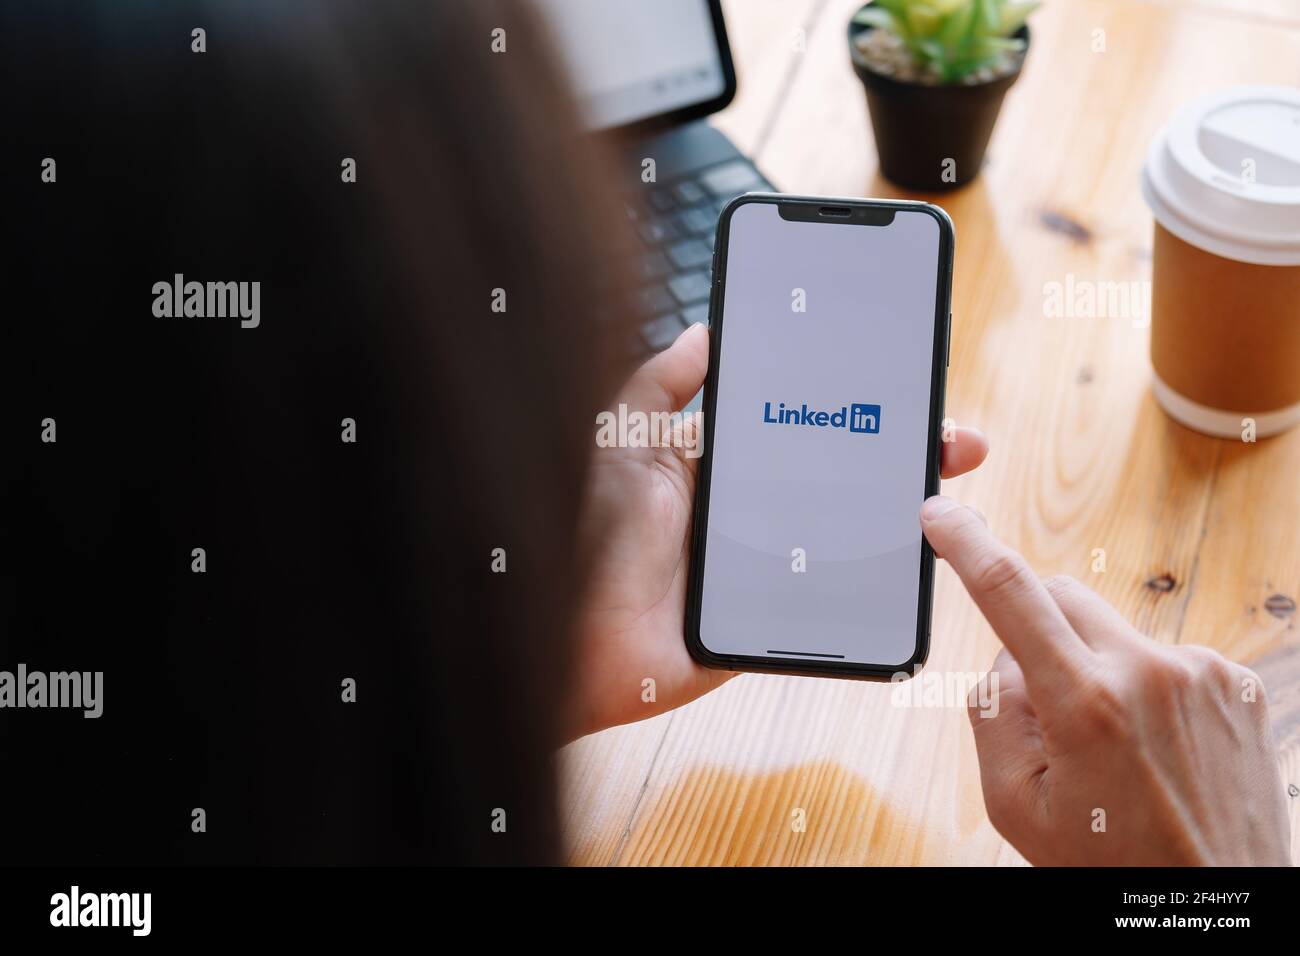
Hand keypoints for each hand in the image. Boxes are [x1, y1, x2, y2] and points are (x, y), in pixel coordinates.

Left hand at [567, 324, 988, 739]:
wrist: (572, 638)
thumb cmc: (583, 534)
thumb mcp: (619, 442)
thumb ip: (658, 386)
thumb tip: (706, 330)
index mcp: (719, 463)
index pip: (800, 422)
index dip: (851, 401)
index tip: (903, 379)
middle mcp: (751, 508)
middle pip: (842, 473)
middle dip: (902, 451)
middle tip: (955, 438)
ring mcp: (768, 563)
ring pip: (851, 531)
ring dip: (905, 510)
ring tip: (949, 485)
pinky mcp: (775, 615)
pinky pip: (836, 596)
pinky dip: (880, 578)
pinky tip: (922, 554)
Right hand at [921, 496, 1291, 864]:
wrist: (1219, 903)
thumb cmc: (1114, 867)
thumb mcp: (1016, 806)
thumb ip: (992, 716)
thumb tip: (1008, 658)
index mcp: (1084, 703)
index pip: (1009, 593)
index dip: (967, 544)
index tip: (941, 513)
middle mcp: (1148, 672)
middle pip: (1062, 595)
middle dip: (1036, 628)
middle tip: (1043, 703)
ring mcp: (1200, 673)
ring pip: (1111, 630)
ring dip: (1094, 665)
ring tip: (1115, 745)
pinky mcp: (1235, 683)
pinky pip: (1162, 657)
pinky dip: (1143, 686)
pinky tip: (1156, 745)